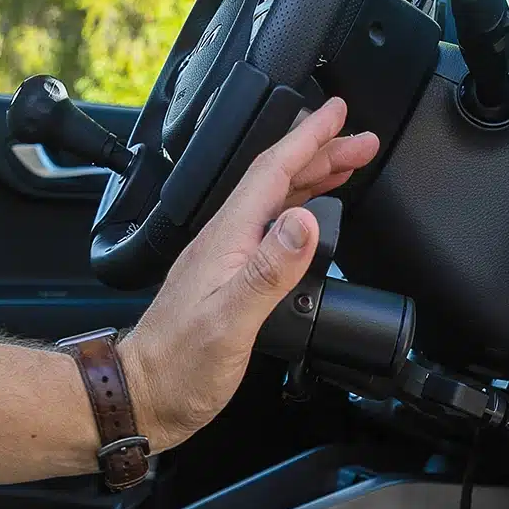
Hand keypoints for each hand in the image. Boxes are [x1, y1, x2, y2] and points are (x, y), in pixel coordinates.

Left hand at [118, 97, 378, 451]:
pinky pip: (271, 228)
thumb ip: (268, 270)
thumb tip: (305, 222)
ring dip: (313, 178)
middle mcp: (226, 240)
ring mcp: (227, 258)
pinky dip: (299, 211)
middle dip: (323, 152)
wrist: (145, 395)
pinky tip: (310, 219)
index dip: (309, 139)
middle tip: (363, 140)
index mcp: (227, 238)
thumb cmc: (179, 365)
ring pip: (276, 201)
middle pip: (279, 180)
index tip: (338, 113)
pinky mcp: (230, 278)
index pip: (272, 172)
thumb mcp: (230, 320)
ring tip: (347, 166)